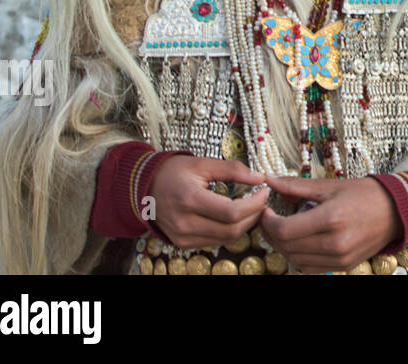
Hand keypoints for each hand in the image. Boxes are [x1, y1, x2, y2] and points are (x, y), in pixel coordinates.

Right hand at [148, 156, 268, 249]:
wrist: (143, 188)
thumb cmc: (174, 172)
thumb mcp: (203, 163)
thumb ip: (233, 169)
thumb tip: (260, 177)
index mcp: (189, 199)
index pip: (231, 212)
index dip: (254, 204)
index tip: (264, 191)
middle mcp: (184, 223)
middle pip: (232, 230)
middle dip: (253, 215)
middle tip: (260, 200)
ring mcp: (182, 237)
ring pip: (226, 239)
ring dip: (244, 224)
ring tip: (250, 207)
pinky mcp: (183, 244)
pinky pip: (215, 242)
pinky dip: (229, 230)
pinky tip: (233, 216)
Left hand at [260, 175, 400, 273]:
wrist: (397, 211)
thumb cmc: (365, 194)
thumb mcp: (331, 185)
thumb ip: (297, 186)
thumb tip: (269, 180)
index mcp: (332, 218)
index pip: (285, 230)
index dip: (268, 223)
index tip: (265, 211)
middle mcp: (335, 242)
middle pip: (287, 247)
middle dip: (271, 234)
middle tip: (268, 220)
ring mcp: (340, 258)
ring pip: (295, 260)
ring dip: (282, 247)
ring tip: (281, 231)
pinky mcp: (343, 266)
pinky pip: (310, 268)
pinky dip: (298, 258)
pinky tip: (298, 243)